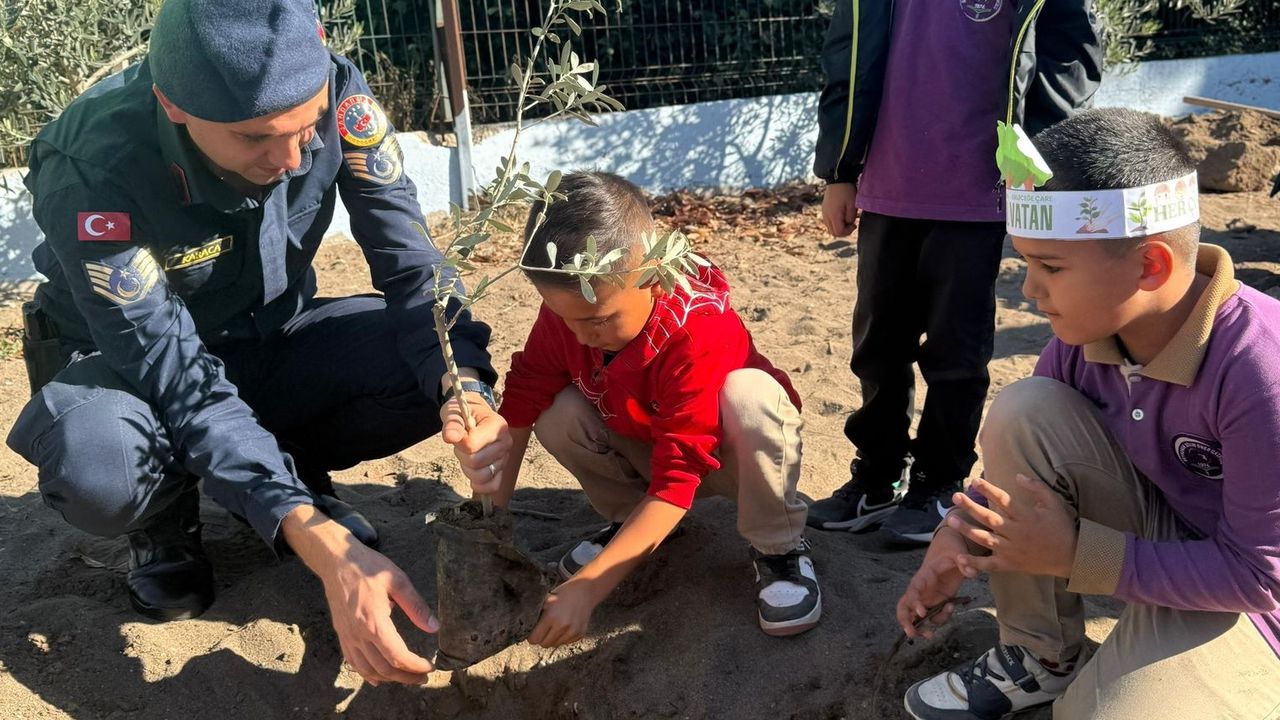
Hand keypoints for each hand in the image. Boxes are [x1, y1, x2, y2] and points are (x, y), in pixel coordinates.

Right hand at [321, 540, 439, 685]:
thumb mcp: (397, 580)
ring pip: (368, 670)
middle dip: (406, 677)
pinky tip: (378, 678)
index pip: (397, 657)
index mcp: (374, 622)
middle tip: (423, 678)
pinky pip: (353, 662)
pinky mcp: (341, 635)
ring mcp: (347, 637)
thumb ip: (416, 606)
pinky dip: (367, 674)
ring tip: (407, 677)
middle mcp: (358, 635)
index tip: (429, 668)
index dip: (415, 667)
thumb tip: (434, 627)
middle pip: (384, 669)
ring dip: (389, 679)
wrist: (336, 561)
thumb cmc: (368, 567)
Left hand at [440, 394, 511, 495]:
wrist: (475, 415)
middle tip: (462, 445)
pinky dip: (480, 485)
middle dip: (462, 456)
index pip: (472, 444)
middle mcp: (506, 442)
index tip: (458, 434)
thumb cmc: (464, 413)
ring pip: (482, 476)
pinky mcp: (502, 470)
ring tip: (468, 456)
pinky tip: (473, 477)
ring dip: (468, 470)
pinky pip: (493, 486)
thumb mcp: (455, 412)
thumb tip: (450, 437)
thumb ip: (452, 424)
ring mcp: (505, 457)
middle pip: (476, 462)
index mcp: (497, 425)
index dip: (459, 443)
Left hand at [528, 577, 599, 647]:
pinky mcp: (580, 634)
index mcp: (551, 616)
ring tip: (556, 624)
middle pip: (544, 644)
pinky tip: (566, 625)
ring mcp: (573, 631)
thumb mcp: (546, 601)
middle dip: (542, 638)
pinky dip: (564, 637)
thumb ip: (537, 616)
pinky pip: (566, 642)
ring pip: (555, 644)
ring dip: (553, 638)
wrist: (584, 590)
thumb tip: (527, 630)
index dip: (532, 636)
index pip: (535, 639)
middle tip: (544, 628)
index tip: (533, 632)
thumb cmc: (563, 593)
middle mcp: (562, 626)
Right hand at [822, 182, 859, 236]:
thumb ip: (850, 218)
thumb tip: (848, 223)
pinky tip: (841, 214)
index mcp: (833, 216)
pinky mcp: (824, 209)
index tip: (854, 224)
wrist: (838, 179)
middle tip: (851, 224)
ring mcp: (824, 212)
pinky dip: (835, 221)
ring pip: (830, 227)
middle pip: (833, 232)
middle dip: (843, 231)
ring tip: (847, 218)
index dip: (848, 232)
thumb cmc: (847, 191)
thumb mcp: (853, 205)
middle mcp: (826, 216)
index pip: (838, 232)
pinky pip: (828, 221)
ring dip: (839, 226)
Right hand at [896, 527, 966, 638]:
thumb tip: (971, 573)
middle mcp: (920, 590)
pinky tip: (950, 611)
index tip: (922, 614)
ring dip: (919, 628)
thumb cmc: (951, 553)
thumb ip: (964, 561)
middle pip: (903, 606)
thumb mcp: (957, 553)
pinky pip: (931, 617)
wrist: (951, 555)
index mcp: (923, 577)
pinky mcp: (934, 604)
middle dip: (905, 621)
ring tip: (930, 636)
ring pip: (914, 616)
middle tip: (911, 634)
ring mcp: (925, 598)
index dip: (914, 601)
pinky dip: (937, 621)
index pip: (913, 589)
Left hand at [947, 475, 1077, 578]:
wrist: (1070, 558)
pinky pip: (989, 565)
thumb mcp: (1054, 503)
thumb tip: (1018, 475)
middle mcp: (1016, 533)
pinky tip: (959, 557)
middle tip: (955, 496)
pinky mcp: (1010, 564)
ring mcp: (1011, 550)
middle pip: (988, 518)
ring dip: (966, 530)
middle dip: (970, 506)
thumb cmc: (1061, 528)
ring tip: (951, 520)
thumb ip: (1037, 487)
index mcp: (1025, 517)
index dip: (988, 490)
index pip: (1003, 500)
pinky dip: (974, 563)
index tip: (974, 481)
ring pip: (984, 539)